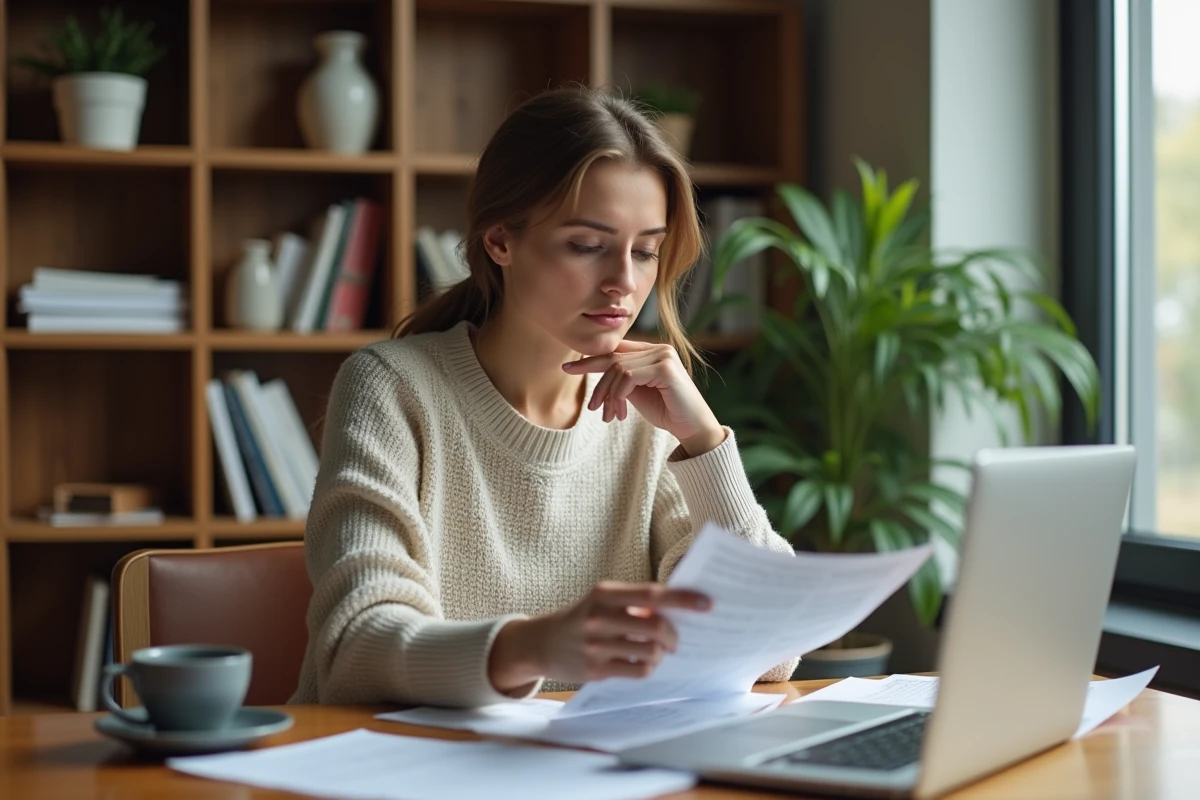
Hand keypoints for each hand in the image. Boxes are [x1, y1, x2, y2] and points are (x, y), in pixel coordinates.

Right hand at [488, 582, 710, 691]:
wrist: (540, 643)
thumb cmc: (582, 618)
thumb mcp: (602, 600)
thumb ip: (633, 603)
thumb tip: (678, 610)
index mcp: (604, 593)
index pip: (652, 594)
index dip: (683, 599)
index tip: (707, 604)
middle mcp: (599, 617)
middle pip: (655, 627)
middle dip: (674, 635)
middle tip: (677, 640)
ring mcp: (596, 645)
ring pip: (650, 652)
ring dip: (660, 653)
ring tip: (655, 651)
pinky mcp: (595, 670)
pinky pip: (638, 671)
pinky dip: (648, 668)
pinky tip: (642, 663)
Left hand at [562, 340, 725, 455]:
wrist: (693, 430)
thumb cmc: (667, 412)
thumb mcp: (637, 393)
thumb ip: (621, 380)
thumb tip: (596, 372)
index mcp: (652, 352)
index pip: (615, 350)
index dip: (590, 359)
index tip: (567, 369)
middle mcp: (659, 349)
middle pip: (613, 359)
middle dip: (597, 384)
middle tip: (591, 408)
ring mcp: (663, 356)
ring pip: (618, 369)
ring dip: (607, 396)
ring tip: (607, 417)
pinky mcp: (665, 368)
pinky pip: (628, 377)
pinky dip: (618, 396)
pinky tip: (619, 414)